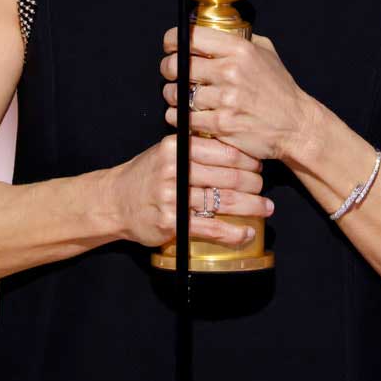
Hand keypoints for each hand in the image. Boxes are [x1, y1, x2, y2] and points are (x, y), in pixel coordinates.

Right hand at [107, 133, 274, 247]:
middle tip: (264, 189)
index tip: (259, 166)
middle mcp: (175, 170)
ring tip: (266, 209)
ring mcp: (172, 197)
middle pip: (228, 176)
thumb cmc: (147, 175)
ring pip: (223, 202)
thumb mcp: (167, 152)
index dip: (247, 160)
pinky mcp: (171, 223)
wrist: (114, 201)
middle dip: (253, 184)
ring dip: (251, 207)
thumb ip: (195, 148)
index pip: (223, 151)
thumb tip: (236, 149)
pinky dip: (233, 232)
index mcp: (177, 148)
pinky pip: (210, 228)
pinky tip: (247, 233)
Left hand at [160, 26, 320, 162]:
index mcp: (240, 50)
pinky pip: (184, 118)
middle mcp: (231, 71)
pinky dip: (178, 117)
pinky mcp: (221, 124)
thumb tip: (214, 32)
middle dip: (168, 69)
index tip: (170, 46)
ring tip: (179, 96)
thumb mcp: (266, 53)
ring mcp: (226, 99)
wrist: (294, 125)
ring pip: (178, 94)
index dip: (172, 41)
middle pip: (178, 66)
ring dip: (173, 96)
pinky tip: (183, 115)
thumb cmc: (279, 89)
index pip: (191, 37)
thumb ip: (240, 40)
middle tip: (171, 73)